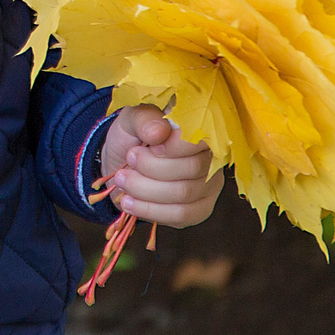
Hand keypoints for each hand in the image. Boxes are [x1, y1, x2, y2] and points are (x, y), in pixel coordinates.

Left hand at [96, 106, 221, 229]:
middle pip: (191, 169)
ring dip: (145, 189)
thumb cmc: (133, 136)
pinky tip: (128, 201)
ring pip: (183, 194)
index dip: (173, 146)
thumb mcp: (131, 120)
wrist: (124, 163)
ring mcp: (210, 186)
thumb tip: (159, 131)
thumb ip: (144, 119)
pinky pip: (181, 216)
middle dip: (151, 167)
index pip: (200, 139)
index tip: (144, 146)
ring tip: (122, 180)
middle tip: (128, 160)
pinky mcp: (199, 210)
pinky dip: (149, 210)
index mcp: (200, 129)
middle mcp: (212, 158)